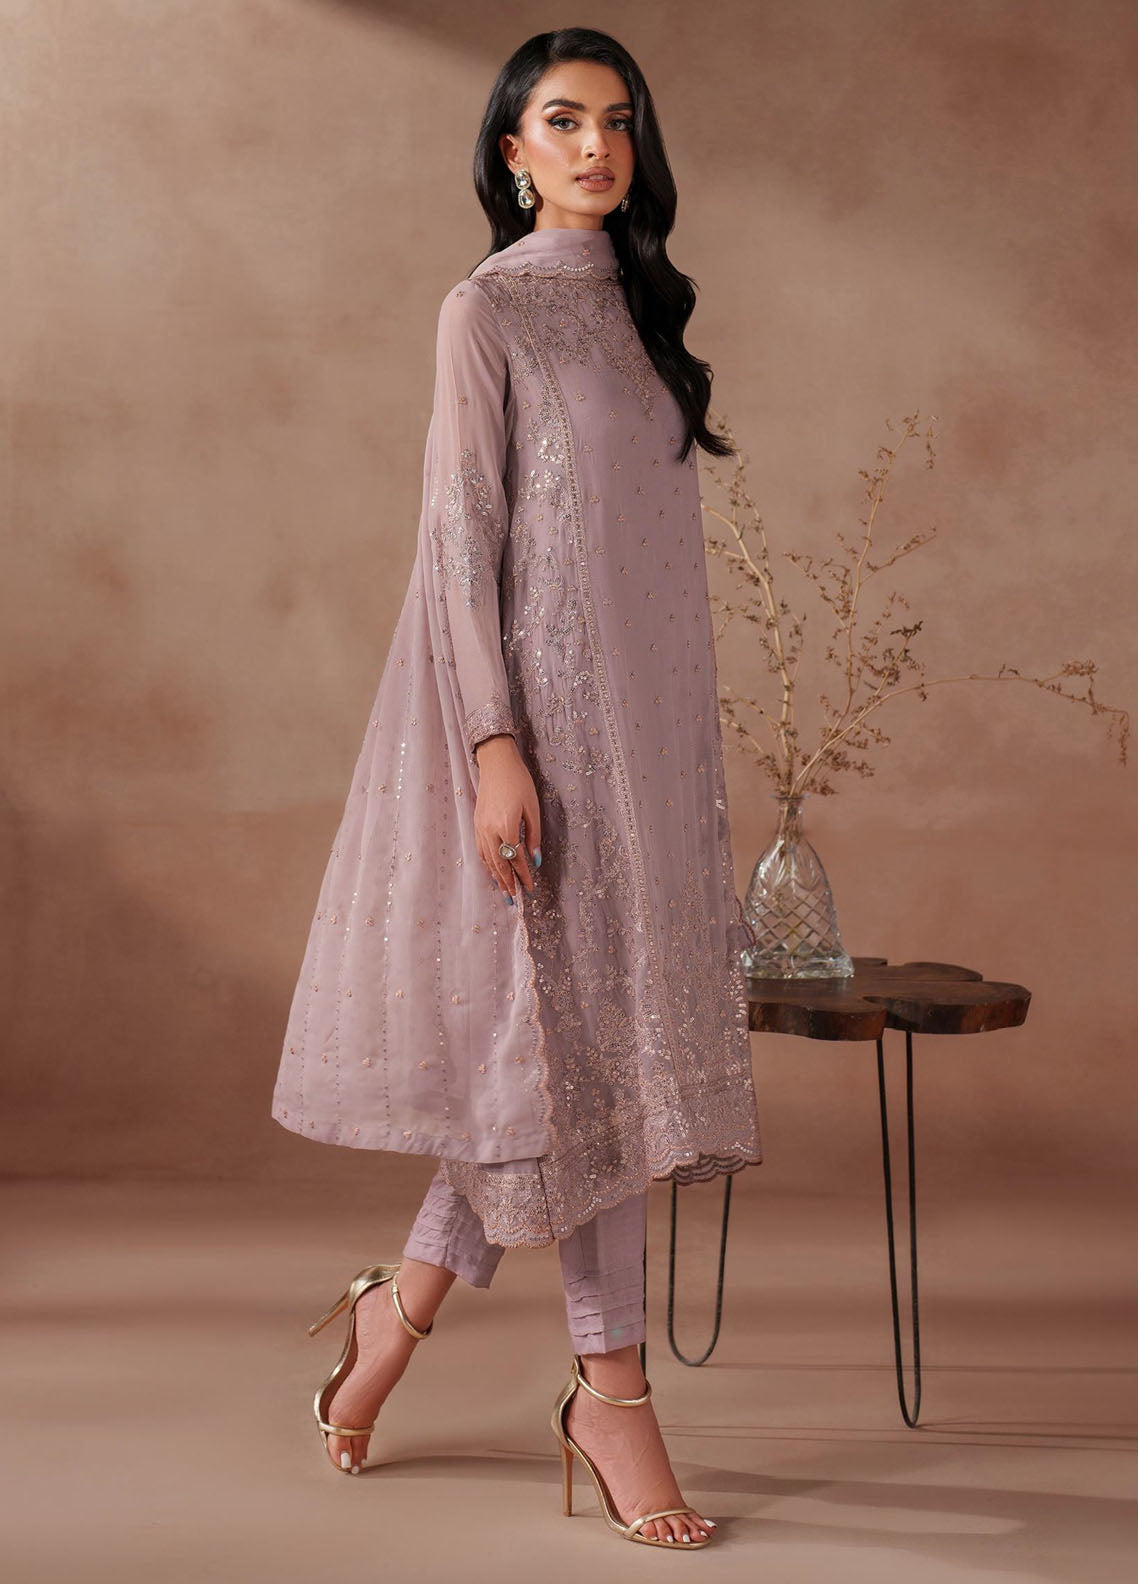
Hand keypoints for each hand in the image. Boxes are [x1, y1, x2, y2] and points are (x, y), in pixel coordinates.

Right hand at [472, 735, 540, 898]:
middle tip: (515, 900)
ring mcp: (480, 828)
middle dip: (508, 883)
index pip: (515, 858)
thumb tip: (536, 860)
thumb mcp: (533, 809)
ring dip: (496, 877)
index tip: (531, 888)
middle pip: (499, 864)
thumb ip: (534, 836)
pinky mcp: (476, 824)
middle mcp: (490, 830)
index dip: (524, 875)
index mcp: (506, 826)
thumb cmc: (519, 782)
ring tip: (504, 892)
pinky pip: (481, 850)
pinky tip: (493, 871)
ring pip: (488, 859)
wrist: (496, 763)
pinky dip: (487, 863)